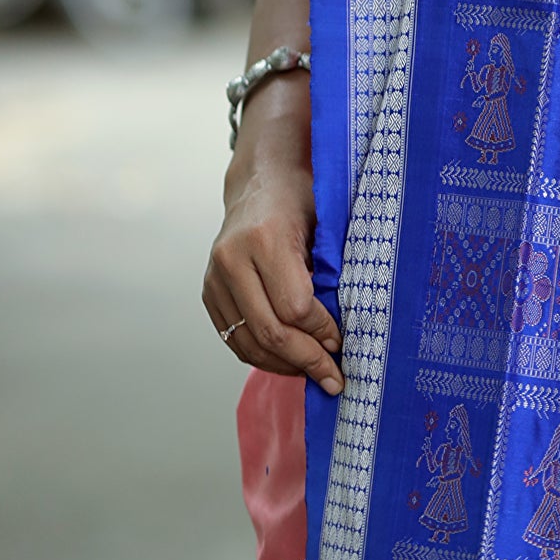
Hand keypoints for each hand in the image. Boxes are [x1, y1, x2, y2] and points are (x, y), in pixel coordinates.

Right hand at [202, 82, 343, 395]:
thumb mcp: (326, 220)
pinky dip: (262, 356)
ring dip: (285, 366)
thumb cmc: (303, 196)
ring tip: (315, 375)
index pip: (295, 307)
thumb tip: (349, 329)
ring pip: (249, 342)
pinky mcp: (209, 292)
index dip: (322, 332)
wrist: (262, 180)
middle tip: (335, 379)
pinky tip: (289, 362)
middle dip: (307, 360)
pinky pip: (234, 338)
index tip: (343, 342)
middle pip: (270, 331)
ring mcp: (215, 277)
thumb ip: (333, 268)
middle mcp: (232, 259)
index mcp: (265, 237)